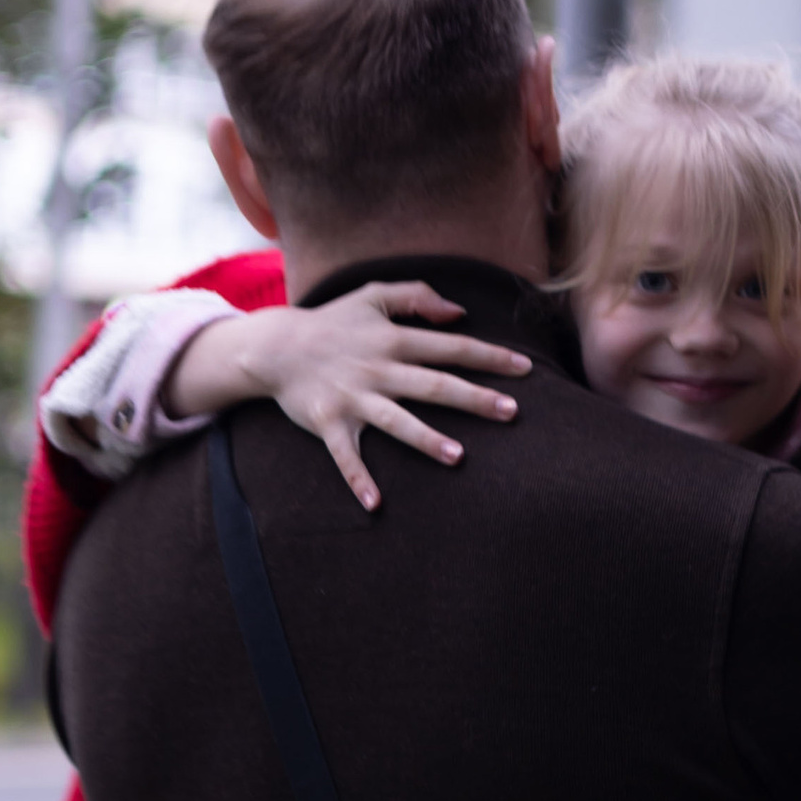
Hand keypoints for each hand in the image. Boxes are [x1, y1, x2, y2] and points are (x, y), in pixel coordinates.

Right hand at [169, 285, 530, 510]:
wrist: (274, 347)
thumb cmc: (333, 322)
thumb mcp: (373, 296)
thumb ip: (417, 296)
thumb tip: (460, 312)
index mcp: (394, 339)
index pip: (452, 348)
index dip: (490, 357)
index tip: (526, 370)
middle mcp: (377, 369)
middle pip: (433, 385)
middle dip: (473, 398)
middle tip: (511, 412)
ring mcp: (353, 398)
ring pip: (395, 420)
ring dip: (425, 439)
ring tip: (458, 456)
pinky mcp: (328, 423)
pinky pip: (345, 456)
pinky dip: (358, 479)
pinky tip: (375, 504)